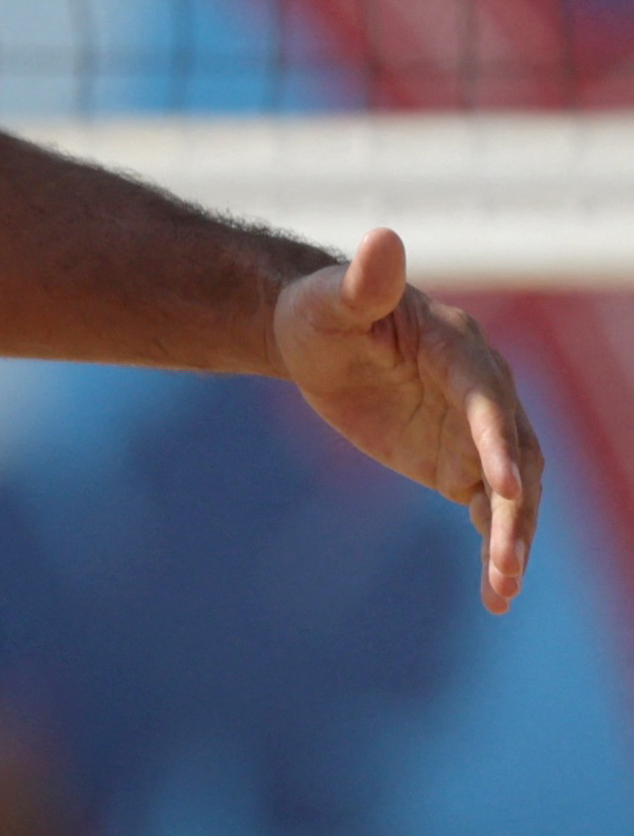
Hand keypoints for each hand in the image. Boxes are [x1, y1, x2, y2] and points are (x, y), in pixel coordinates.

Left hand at [275, 228, 540, 612]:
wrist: (319, 339)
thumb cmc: (321, 311)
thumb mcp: (329, 300)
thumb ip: (361, 282)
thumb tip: (382, 239)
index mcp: (458, 348)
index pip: (485, 397)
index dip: (494, 438)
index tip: (500, 485)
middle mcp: (484, 391)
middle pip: (515, 454)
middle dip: (514, 507)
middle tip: (506, 562)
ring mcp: (479, 431)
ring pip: (514, 491)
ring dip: (513, 539)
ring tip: (503, 590)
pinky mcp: (462, 463)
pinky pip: (492, 510)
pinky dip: (498, 548)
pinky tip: (497, 596)